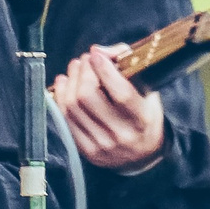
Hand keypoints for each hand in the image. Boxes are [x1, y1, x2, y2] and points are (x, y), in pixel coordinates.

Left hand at [51, 43, 164, 172]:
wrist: (143, 156)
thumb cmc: (145, 117)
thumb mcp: (148, 91)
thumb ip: (128, 67)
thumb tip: (100, 51)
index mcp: (142, 119)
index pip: (120, 92)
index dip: (104, 69)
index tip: (96, 53)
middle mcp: (121, 134)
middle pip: (89, 96)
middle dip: (84, 71)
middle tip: (86, 59)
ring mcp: (101, 145)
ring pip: (73, 105)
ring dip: (71, 80)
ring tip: (76, 68)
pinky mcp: (86, 150)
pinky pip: (65, 118)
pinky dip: (61, 96)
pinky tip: (65, 83)